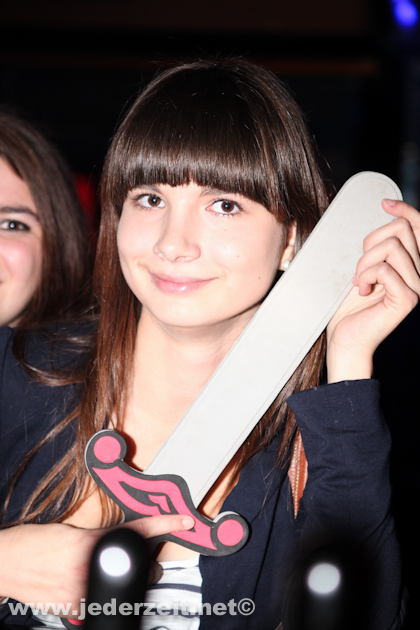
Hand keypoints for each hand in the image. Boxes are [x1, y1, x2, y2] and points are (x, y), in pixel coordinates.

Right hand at [0, 513, 193, 617]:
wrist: (8, 561)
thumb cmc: (36, 542)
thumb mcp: (73, 532)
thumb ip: (100, 538)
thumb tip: (123, 543)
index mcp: (93, 542)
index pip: (138, 530)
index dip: (165, 522)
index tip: (184, 519)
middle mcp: (92, 566)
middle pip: (142, 568)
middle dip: (150, 565)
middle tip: (146, 560)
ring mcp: (84, 591)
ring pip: (128, 590)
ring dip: (132, 583)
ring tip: (116, 573)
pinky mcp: (74, 609)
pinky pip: (104, 604)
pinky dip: (106, 595)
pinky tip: (94, 586)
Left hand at [327, 199, 419, 382]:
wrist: (346, 337)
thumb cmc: (351, 304)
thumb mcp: (364, 265)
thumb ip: (378, 246)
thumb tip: (386, 211)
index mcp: (412, 263)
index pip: (419, 226)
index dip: (404, 209)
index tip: (384, 203)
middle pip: (401, 230)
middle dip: (370, 243)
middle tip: (359, 269)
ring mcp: (417, 286)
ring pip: (391, 246)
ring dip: (365, 262)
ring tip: (359, 281)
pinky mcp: (408, 299)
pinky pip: (385, 269)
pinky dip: (365, 276)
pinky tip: (362, 290)